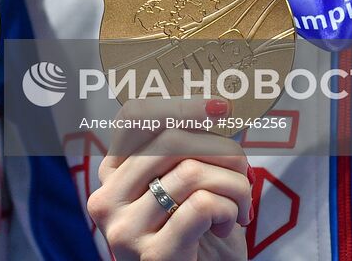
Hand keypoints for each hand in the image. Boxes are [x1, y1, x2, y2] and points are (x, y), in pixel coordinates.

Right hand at [87, 99, 250, 260]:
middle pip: (169, 139)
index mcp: (111, 175)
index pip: (134, 118)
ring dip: (234, 185)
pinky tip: (227, 226)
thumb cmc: (197, 239)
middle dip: (222, 149)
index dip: (179, 105)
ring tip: (240, 206)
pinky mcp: (153, 255)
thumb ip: (183, 152)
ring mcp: (124, 229)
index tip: (221, 108)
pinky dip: (230, 210)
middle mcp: (107, 199)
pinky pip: (202, 205)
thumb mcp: (182, 188)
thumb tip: (216, 106)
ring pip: (190, 171)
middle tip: (244, 171)